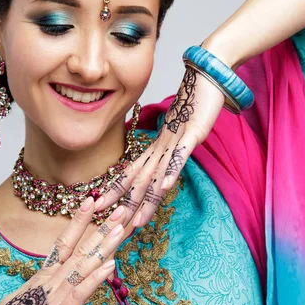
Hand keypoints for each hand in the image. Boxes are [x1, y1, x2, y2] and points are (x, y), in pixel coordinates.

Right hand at [0, 198, 125, 304]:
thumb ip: (42, 287)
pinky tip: (110, 266)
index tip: (93, 201)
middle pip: (79, 250)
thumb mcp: (28, 300)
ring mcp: (53, 299)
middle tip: (121, 207)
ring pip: (82, 267)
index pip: (65, 242)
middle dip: (101, 229)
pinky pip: (78, 295)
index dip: (79, 221)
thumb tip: (53, 277)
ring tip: (120, 227)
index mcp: (43, 277)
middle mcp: (49, 282)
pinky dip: (94, 280)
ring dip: (103, 246)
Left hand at [95, 67, 224, 227]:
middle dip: (125, 205)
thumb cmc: (194, 107)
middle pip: (140, 180)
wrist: (206, 78)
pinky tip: (164, 188)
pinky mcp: (192, 136)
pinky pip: (179, 157)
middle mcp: (160, 147)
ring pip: (156, 174)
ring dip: (146, 199)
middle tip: (111, 225)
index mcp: (156, 148)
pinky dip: (171, 173)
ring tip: (136, 221)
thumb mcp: (178, 135)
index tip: (99, 209)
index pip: (131, 173)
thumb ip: (168, 152)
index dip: (115, 191)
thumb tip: (160, 168)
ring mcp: (175, 142)